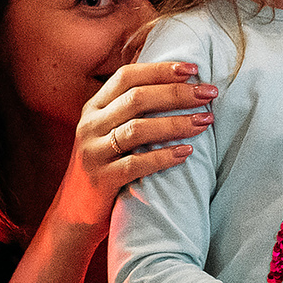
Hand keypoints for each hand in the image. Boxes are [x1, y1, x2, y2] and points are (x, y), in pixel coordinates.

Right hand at [50, 61, 217, 233]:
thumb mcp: (108, 131)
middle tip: (208, 94)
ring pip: (137, 129)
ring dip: (176, 122)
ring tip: (205, 121)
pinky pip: (135, 164)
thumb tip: (177, 84)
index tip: (193, 69)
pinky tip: (186, 152)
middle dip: (176, 93)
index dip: (160, 70)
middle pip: (136, 98)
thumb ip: (130, 109)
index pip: (127, 76)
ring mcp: (93, 152)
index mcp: (94, 107)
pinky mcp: (101, 179)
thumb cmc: (104, 166)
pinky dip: (163, 156)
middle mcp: (90, 125)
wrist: (74, 213)